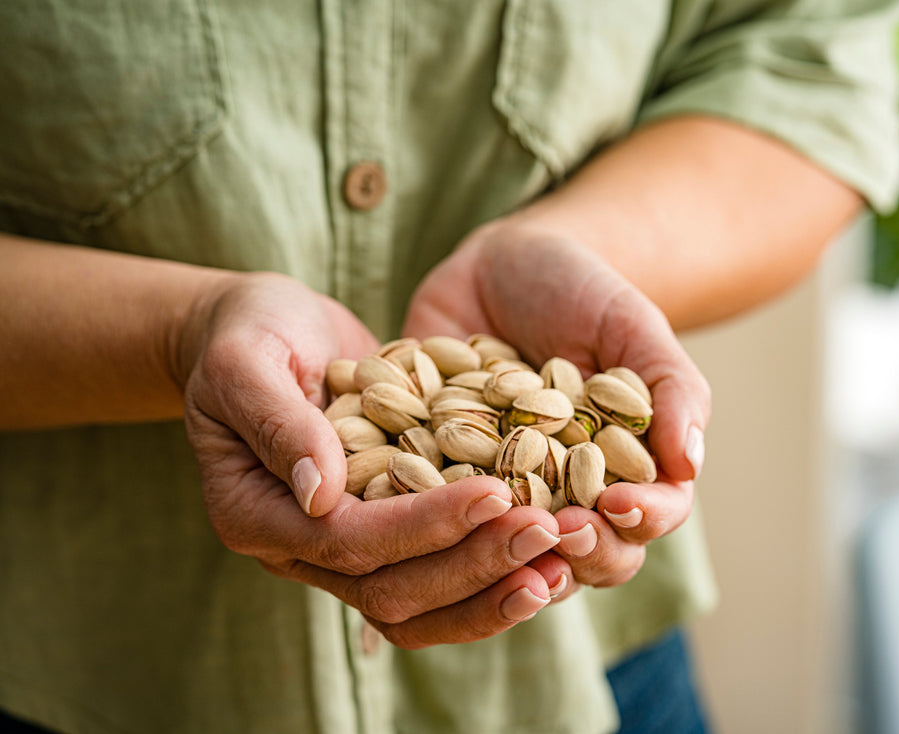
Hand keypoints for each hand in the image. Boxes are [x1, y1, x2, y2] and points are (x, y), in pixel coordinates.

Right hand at [180, 273, 561, 647]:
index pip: (350, 542)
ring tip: (563, 566)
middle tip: (549, 533)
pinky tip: (551, 559)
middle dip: (474, 564)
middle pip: (394, 591)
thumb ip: (279, 423)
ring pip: (422, 606)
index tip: (493, 493)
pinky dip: (492, 575)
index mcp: (256, 516)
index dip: (423, 525)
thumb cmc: (246, 333)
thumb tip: (321, 494)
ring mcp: (343, 551)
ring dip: (493, 591)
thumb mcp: (247, 361)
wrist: (264, 332)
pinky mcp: (384, 534)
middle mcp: (299, 550)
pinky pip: (439, 577)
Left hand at [404, 222, 710, 598]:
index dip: (639, 521)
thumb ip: (671, 389)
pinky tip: (420, 505)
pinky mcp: (438, 476)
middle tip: (558, 531)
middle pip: (582, 555)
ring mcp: (500, 493)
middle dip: (577, 552)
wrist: (499, 264)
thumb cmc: (582, 291)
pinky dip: (429, 513)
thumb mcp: (631, 326)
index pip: (646, 519)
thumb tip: (691, 462)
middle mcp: (563, 496)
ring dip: (504, 554)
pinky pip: (433, 510)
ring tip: (495, 531)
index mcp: (623, 472)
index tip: (618, 503)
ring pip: (508, 554)